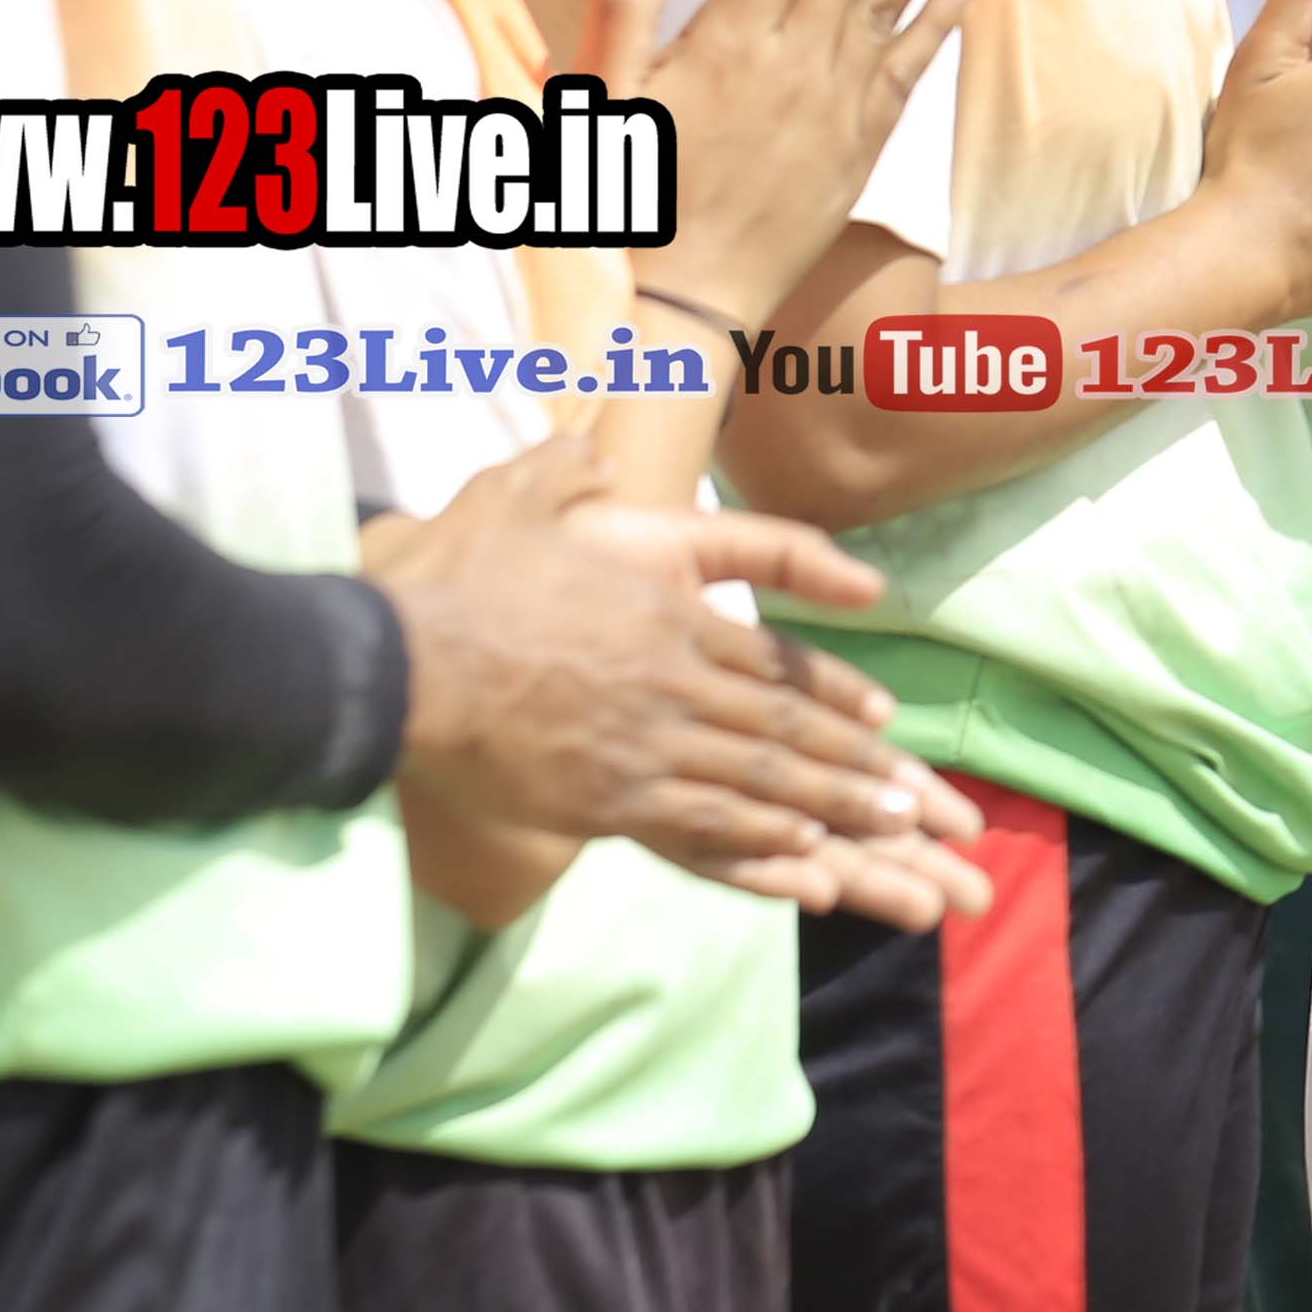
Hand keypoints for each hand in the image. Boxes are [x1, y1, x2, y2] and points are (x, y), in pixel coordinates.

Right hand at [367, 438, 984, 912]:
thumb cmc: (457, 582)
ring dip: (829, 806)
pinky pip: (699, 824)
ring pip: (758, 779)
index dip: (833, 690)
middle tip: (918, 799)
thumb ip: (569, 472)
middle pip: (783, 727)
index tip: (883, 717)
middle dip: (856, 763)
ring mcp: (641, 743)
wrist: (392, 664)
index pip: (774, 658)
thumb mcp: (521, 496)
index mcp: (666, 614)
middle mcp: (670, 680)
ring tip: (889, 831)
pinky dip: (758, 842)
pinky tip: (803, 858)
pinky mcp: (601, 798)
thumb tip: (593, 453)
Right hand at [580, 0, 973, 332]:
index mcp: (725, 44)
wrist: (681, 304)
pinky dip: (939, 25)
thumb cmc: (624, 197)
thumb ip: (624, 6)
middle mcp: (791, 65)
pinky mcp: (860, 148)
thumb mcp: (600, 99)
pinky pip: (909, 75)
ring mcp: (833, 106)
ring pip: (886, 4)